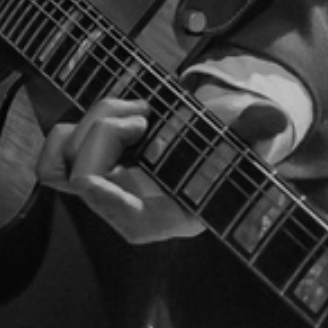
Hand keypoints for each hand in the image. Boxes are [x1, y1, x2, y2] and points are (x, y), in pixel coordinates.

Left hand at [36, 83, 290, 244]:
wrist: (220, 146)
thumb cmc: (234, 147)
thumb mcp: (250, 137)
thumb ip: (257, 128)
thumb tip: (270, 119)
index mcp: (165, 218)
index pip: (111, 205)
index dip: (108, 163)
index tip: (142, 123)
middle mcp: (128, 214)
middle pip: (79, 176)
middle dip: (106, 128)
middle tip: (145, 110)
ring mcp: (106, 195)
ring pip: (61, 164)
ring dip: (89, 125)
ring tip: (133, 110)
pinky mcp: (93, 173)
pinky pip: (56, 159)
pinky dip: (76, 128)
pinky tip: (115, 114)